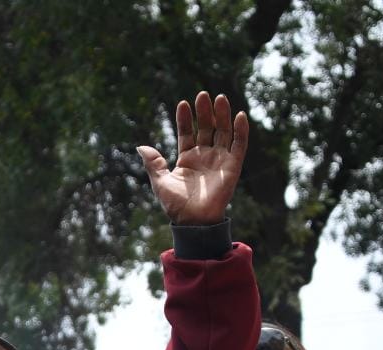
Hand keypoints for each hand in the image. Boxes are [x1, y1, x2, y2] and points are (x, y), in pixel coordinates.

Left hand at [137, 91, 248, 225]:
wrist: (193, 221)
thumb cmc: (176, 205)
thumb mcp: (160, 182)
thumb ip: (153, 163)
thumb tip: (140, 146)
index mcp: (187, 158)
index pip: (187, 133)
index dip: (185, 119)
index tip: (182, 103)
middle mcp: (204, 156)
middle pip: (206, 128)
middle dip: (204, 112)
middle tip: (202, 95)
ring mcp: (219, 159)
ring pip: (223, 132)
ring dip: (222, 115)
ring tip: (219, 98)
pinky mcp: (233, 166)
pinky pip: (239, 145)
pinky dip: (241, 131)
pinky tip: (240, 115)